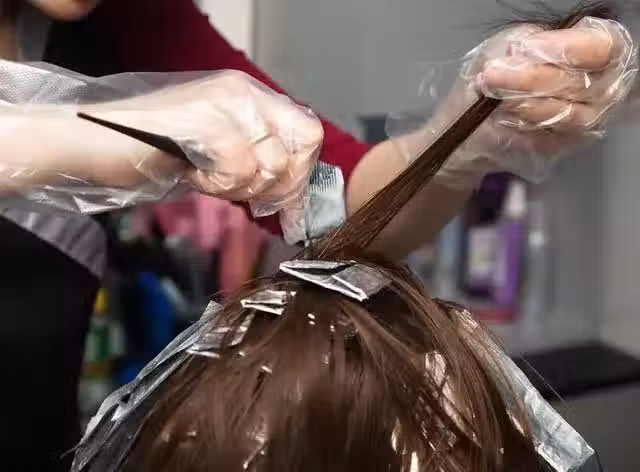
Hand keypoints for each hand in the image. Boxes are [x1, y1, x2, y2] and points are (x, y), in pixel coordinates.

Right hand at [86, 70, 323, 241]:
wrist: (96, 139)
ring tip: (204, 176)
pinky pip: (236, 167)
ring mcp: (225, 101)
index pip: (308, 133)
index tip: (282, 202)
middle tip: (236, 190)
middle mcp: (244, 92)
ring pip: (267, 164)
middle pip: (295, 152)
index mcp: (251, 96)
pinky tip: (191, 173)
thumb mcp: (219, 155)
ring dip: (236, 186)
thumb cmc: (155, 149)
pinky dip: (214, 184)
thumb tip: (293, 196)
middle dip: (271, 187)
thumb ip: (257, 164)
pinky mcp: (205, 118)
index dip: (300, 173)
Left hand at [390, 16, 637, 186]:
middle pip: (585, 82)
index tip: (521, 51)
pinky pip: (558, 138)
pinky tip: (505, 119)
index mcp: (586, 48)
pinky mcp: (568, 144)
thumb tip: (527, 52)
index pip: (602, 46)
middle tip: (492, 76)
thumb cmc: (487, 80)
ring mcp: (587, 117)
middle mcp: (597, 83)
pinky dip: (529, 127)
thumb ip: (521, 48)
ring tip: (495, 98)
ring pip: (574, 114)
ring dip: (528, 105)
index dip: (566, 48)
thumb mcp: (498, 51)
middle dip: (533, 79)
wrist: (466, 126)